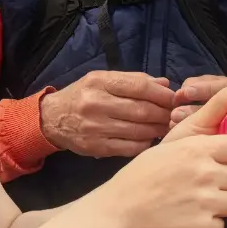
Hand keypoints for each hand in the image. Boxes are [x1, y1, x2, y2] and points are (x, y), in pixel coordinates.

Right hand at [40, 71, 175, 157]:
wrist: (51, 118)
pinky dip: (144, 144)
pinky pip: (128, 148)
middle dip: (163, 113)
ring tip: (165, 127)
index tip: (175, 99)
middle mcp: (96, 104)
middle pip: (141, 110)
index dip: (162, 94)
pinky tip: (149, 139)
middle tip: (173, 116)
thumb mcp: (102, 79)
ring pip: (138, 130)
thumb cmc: (82, 95)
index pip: (139, 86)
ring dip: (157, 130)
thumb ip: (134, 80)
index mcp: (100, 82)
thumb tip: (165, 84)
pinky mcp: (95, 147)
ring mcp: (95, 127)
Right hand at [88, 135, 226, 227]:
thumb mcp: (165, 150)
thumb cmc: (136, 181)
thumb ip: (198, 146)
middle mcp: (206, 172)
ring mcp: (207, 202)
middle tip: (209, 190)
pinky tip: (186, 223)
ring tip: (197, 207)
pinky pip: (220, 227)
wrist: (115, 216)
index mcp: (196, 148)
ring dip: (222, 207)